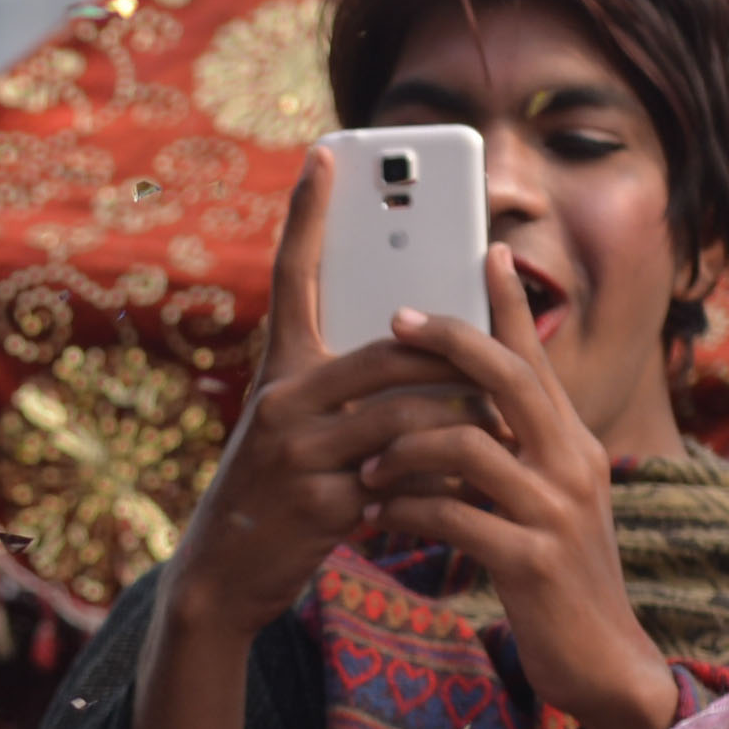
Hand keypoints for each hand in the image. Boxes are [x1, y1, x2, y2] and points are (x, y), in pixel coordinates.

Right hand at [152, 153, 492, 638]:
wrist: (222, 574)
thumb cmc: (272, 492)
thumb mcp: (291, 426)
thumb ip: (341, 388)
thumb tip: (425, 355)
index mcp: (280, 369)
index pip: (294, 275)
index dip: (309, 213)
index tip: (329, 154)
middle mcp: (284, 398)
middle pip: (393, 350)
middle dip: (460, 358)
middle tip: (507, 360)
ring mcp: (300, 451)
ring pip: (412, 414)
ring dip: (466, 423)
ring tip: (503, 431)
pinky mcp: (321, 504)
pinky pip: (407, 477)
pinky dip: (445, 483)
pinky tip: (467, 493)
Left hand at [353, 248, 674, 728]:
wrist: (603, 665)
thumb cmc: (560, 586)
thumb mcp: (546, 510)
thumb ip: (518, 461)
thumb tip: (468, 418)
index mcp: (574, 446)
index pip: (539, 361)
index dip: (511, 307)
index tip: (483, 255)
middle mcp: (573, 464)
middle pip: (509, 377)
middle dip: (450, 341)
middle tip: (395, 322)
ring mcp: (555, 511)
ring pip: (470, 442)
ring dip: (405, 446)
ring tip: (367, 468)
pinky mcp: (532, 560)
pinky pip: (455, 515)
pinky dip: (406, 511)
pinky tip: (375, 519)